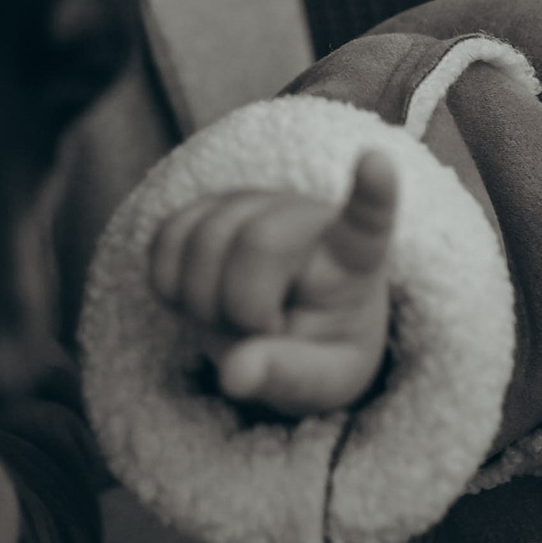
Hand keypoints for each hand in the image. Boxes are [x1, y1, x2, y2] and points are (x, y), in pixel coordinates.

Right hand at [147, 154, 396, 413]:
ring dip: (203, 304)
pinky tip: (202, 298)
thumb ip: (285, 376)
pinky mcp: (207, 205)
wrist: (291, 326)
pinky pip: (165, 240)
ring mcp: (252, 202)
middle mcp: (303, 213)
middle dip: (243, 309)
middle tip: (264, 331)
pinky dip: (170, 285)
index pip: (367, 220)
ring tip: (236, 318)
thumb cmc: (320, 348)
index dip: (372, 193)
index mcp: (352, 258)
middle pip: (257, 242)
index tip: (377, 161)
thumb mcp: (323, 381)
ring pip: (200, 241)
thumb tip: (233, 375)